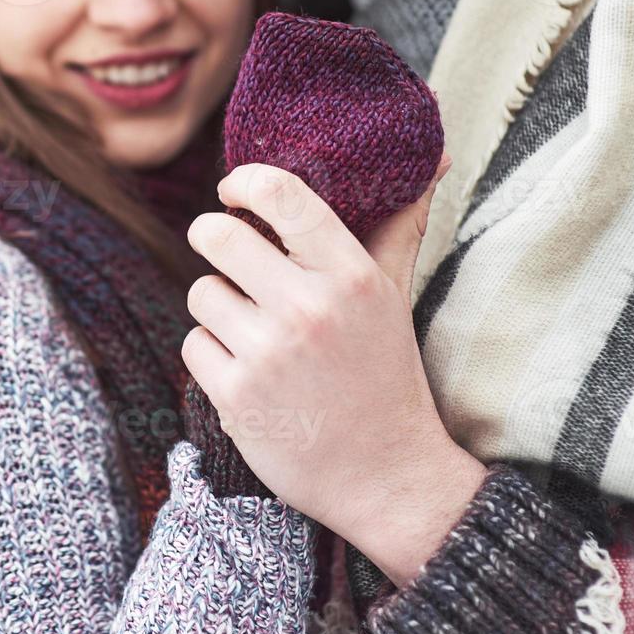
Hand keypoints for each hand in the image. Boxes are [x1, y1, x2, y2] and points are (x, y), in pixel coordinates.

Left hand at [182, 156, 485, 587]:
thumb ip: (399, 224)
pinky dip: (213, 355)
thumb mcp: (394, 295)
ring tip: (256, 332)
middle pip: (216, 234)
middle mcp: (309, 308)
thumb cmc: (385, 375)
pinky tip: (250, 374)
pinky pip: (195, 343)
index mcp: (351, 276)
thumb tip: (437, 155)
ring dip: (219, 308)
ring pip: (201, 291)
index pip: (282, 195)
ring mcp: (269, 353)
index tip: (235, 190)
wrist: (386, 477)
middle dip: (212, 236)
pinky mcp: (236, 395)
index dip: (244, 182)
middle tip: (226, 252)